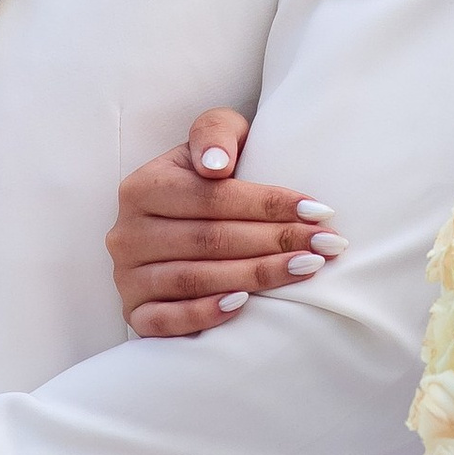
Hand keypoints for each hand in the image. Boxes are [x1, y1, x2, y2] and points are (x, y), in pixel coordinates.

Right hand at [107, 107, 347, 335]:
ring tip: (306, 269)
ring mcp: (127, 278)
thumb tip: (215, 166)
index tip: (320, 211)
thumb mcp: (211, 141)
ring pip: (194, 280)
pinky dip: (204, 314)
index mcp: (142, 187)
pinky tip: (244, 304)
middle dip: (276, 242)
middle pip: (209, 240)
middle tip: (326, 245)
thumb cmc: (207, 179)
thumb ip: (215, 133)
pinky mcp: (135, 314)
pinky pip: (166, 321)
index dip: (269, 204)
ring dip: (256, 276)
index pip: (212, 198)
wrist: (178, 222)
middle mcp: (127, 234)